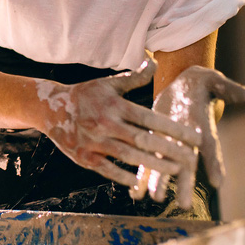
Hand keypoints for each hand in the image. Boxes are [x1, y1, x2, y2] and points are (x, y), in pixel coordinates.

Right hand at [40, 54, 202, 189]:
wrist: (49, 108)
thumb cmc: (84, 95)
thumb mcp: (107, 84)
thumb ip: (133, 77)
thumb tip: (154, 61)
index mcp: (115, 105)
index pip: (150, 118)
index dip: (174, 129)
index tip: (195, 138)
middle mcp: (106, 123)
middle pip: (143, 139)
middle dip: (170, 150)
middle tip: (192, 159)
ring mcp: (94, 142)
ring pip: (129, 156)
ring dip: (153, 165)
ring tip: (176, 171)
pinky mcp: (84, 157)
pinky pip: (107, 169)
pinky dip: (123, 176)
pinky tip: (140, 183)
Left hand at [133, 66, 244, 208]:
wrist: (186, 85)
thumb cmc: (203, 83)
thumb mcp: (215, 81)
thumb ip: (229, 89)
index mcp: (202, 127)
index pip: (210, 148)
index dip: (214, 164)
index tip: (216, 182)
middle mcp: (188, 141)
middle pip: (187, 164)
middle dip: (184, 183)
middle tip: (183, 205)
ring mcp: (171, 143)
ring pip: (165, 166)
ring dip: (159, 182)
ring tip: (154, 199)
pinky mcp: (155, 141)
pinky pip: (147, 161)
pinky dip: (142, 177)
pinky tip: (135, 193)